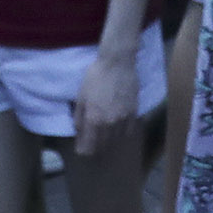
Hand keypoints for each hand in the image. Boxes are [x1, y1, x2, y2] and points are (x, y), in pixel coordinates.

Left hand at [72, 42, 141, 156]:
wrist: (117, 63)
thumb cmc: (95, 77)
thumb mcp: (81, 96)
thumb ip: (79, 117)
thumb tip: (78, 131)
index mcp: (93, 120)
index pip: (88, 147)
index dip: (83, 150)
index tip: (81, 148)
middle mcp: (109, 124)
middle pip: (102, 146)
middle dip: (95, 147)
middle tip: (91, 142)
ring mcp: (123, 119)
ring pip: (116, 140)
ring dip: (108, 141)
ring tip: (104, 135)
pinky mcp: (134, 113)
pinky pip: (128, 131)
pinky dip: (121, 133)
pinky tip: (117, 127)